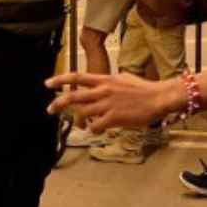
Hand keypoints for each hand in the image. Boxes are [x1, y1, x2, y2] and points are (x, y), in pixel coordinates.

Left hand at [44, 70, 181, 129]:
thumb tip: (100, 84)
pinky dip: (92, 129)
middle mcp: (103, 91)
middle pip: (73, 96)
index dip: (60, 80)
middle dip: (58, 103)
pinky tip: (97, 129)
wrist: (159, 98)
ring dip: (78, 121)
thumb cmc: (144, 89)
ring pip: (82, 113)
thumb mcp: (123, 79)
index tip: (48, 84)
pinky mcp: (113, 118)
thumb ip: (109, 82)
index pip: (78, 77)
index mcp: (105, 80)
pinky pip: (95, 126)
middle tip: (50, 109)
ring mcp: (107, 105)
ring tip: (81, 125)